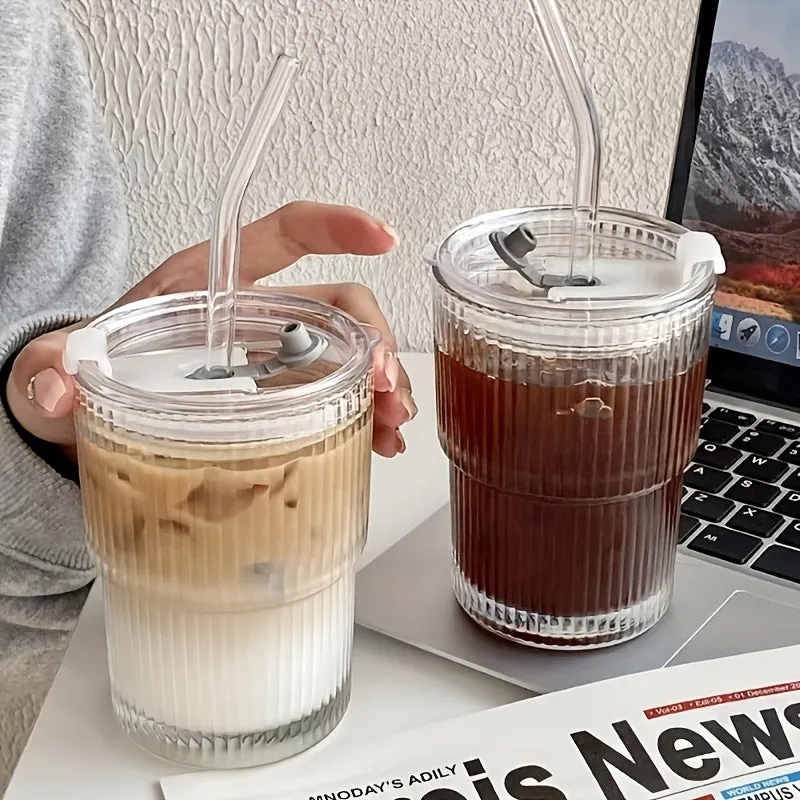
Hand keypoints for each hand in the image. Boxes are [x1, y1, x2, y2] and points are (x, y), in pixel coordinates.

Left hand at [6, 202, 414, 457]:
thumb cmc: (87, 369)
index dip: (335, 227)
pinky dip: (365, 413)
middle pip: (339, 305)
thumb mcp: (61, 365)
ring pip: (349, 353)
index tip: (382, 235)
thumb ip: (50, 370)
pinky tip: (378, 440)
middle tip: (386, 387)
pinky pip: (338, 394)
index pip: (285, 234)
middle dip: (375, 341)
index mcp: (213, 284)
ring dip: (381, 384)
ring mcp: (273, 355)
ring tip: (394, 422)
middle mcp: (255, 314)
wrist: (90, 408)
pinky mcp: (280, 394)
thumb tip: (57, 388)